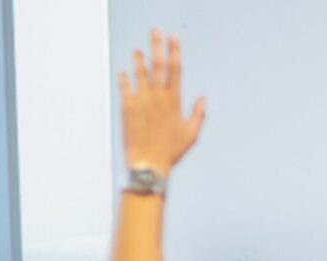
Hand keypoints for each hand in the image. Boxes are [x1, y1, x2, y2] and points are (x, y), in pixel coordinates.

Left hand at [119, 29, 205, 176]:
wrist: (148, 164)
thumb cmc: (172, 151)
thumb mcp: (191, 134)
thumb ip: (198, 114)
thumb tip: (202, 99)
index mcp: (173, 101)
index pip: (175, 70)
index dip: (175, 51)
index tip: (174, 38)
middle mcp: (156, 97)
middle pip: (157, 65)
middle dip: (157, 46)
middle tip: (156, 31)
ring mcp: (140, 101)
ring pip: (139, 74)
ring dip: (139, 60)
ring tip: (138, 50)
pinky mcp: (126, 109)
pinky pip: (125, 88)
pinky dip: (125, 79)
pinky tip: (124, 72)